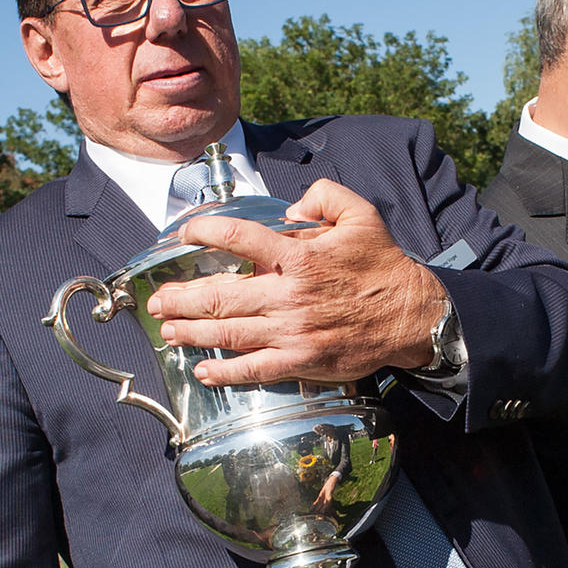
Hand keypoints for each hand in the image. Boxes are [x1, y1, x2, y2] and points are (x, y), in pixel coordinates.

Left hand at [149, 180, 445, 385]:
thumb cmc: (383, 266)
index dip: (206, 232)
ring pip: (229, 332)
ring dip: (191, 332)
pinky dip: (225, 371)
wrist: (411, 316)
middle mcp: (288, 295)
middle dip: (181, 298)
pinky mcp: (300, 361)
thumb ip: (323, 196)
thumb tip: (290, 207)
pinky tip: (203, 370)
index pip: (239, 238)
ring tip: (166, 329)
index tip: (185, 233)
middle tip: (156, 300)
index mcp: (298, 256)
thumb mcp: (361, 214)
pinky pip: (254, 369)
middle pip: (221, 295)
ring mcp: (292, 332)